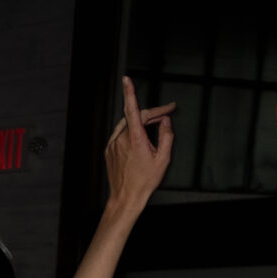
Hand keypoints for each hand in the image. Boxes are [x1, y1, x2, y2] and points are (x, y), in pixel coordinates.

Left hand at [103, 76, 175, 208]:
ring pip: (128, 125)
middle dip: (153, 113)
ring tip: (156, 126)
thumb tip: (166, 121)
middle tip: (167, 113)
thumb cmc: (144, 181)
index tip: (126, 80)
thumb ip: (167, 135)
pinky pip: (121, 134)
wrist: (125, 197)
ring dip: (142, 122)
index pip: (132, 110)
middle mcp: (121, 139)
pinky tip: (141, 139)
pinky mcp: (108, 150)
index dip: (129, 93)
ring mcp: (112, 144)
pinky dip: (132, 131)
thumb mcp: (163, 158)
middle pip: (136, 117)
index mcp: (135, 139)